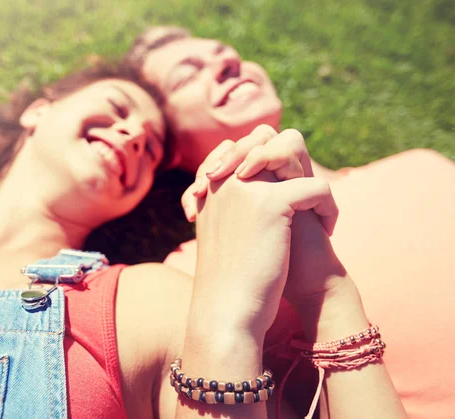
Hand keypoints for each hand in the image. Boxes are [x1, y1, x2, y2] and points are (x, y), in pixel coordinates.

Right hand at [189, 137, 337, 334]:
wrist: (225, 309)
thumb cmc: (227, 279)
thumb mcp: (224, 234)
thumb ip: (232, 208)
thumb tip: (257, 199)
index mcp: (212, 185)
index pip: (242, 144)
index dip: (268, 159)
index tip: (284, 199)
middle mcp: (225, 178)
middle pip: (266, 136)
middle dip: (290, 159)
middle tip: (303, 197)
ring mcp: (246, 187)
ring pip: (292, 148)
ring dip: (310, 176)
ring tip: (317, 211)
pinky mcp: (271, 203)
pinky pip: (317, 186)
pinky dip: (329, 207)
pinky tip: (328, 231)